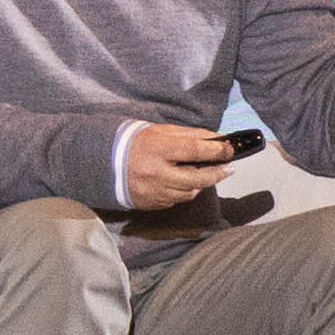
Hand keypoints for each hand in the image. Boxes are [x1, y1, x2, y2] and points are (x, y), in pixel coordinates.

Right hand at [122, 120, 245, 210]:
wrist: (105, 163)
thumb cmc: (136, 142)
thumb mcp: (160, 130)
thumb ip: (189, 134)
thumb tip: (217, 138)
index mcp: (158, 149)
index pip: (195, 150)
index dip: (217, 151)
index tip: (230, 150)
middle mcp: (156, 173)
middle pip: (197, 178)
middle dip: (217, 173)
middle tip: (229, 168)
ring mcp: (153, 191)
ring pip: (188, 193)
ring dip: (200, 184)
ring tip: (205, 174)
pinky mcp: (150, 204)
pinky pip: (175, 201)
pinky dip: (182, 192)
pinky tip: (181, 182)